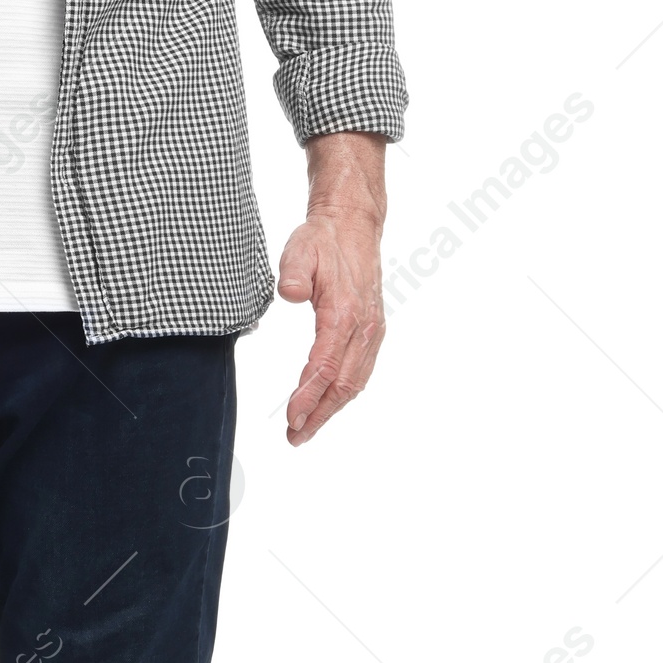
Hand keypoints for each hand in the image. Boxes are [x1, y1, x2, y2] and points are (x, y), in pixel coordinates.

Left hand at [278, 134, 387, 445]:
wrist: (352, 225)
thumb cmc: (323, 240)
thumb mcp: (300, 249)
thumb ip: (293, 272)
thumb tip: (290, 293)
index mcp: (344, 312)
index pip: (325, 365)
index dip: (308, 396)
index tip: (290, 417)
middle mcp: (364, 327)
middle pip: (343, 383)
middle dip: (319, 414)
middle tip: (295, 437)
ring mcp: (371, 330)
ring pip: (355, 381)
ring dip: (331, 409)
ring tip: (306, 429)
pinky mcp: (372, 330)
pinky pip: (360, 370)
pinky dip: (344, 392)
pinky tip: (327, 403)